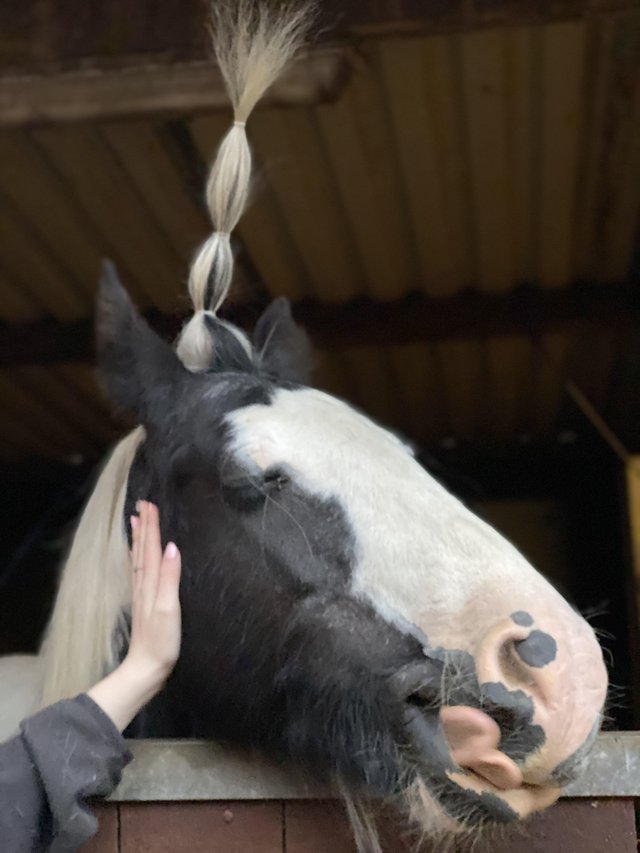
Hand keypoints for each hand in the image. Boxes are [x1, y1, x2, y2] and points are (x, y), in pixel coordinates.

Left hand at [87, 502, 181, 731]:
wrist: (146, 669)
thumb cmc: (161, 641)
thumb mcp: (169, 609)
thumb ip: (170, 577)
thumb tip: (172, 547)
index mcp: (150, 584)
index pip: (151, 548)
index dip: (151, 526)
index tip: (150, 504)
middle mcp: (143, 585)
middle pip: (142, 550)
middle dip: (144, 526)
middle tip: (142, 504)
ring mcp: (142, 595)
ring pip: (139, 559)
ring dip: (139, 539)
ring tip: (136, 521)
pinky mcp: (145, 605)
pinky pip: (140, 572)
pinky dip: (139, 557)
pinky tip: (141, 557)